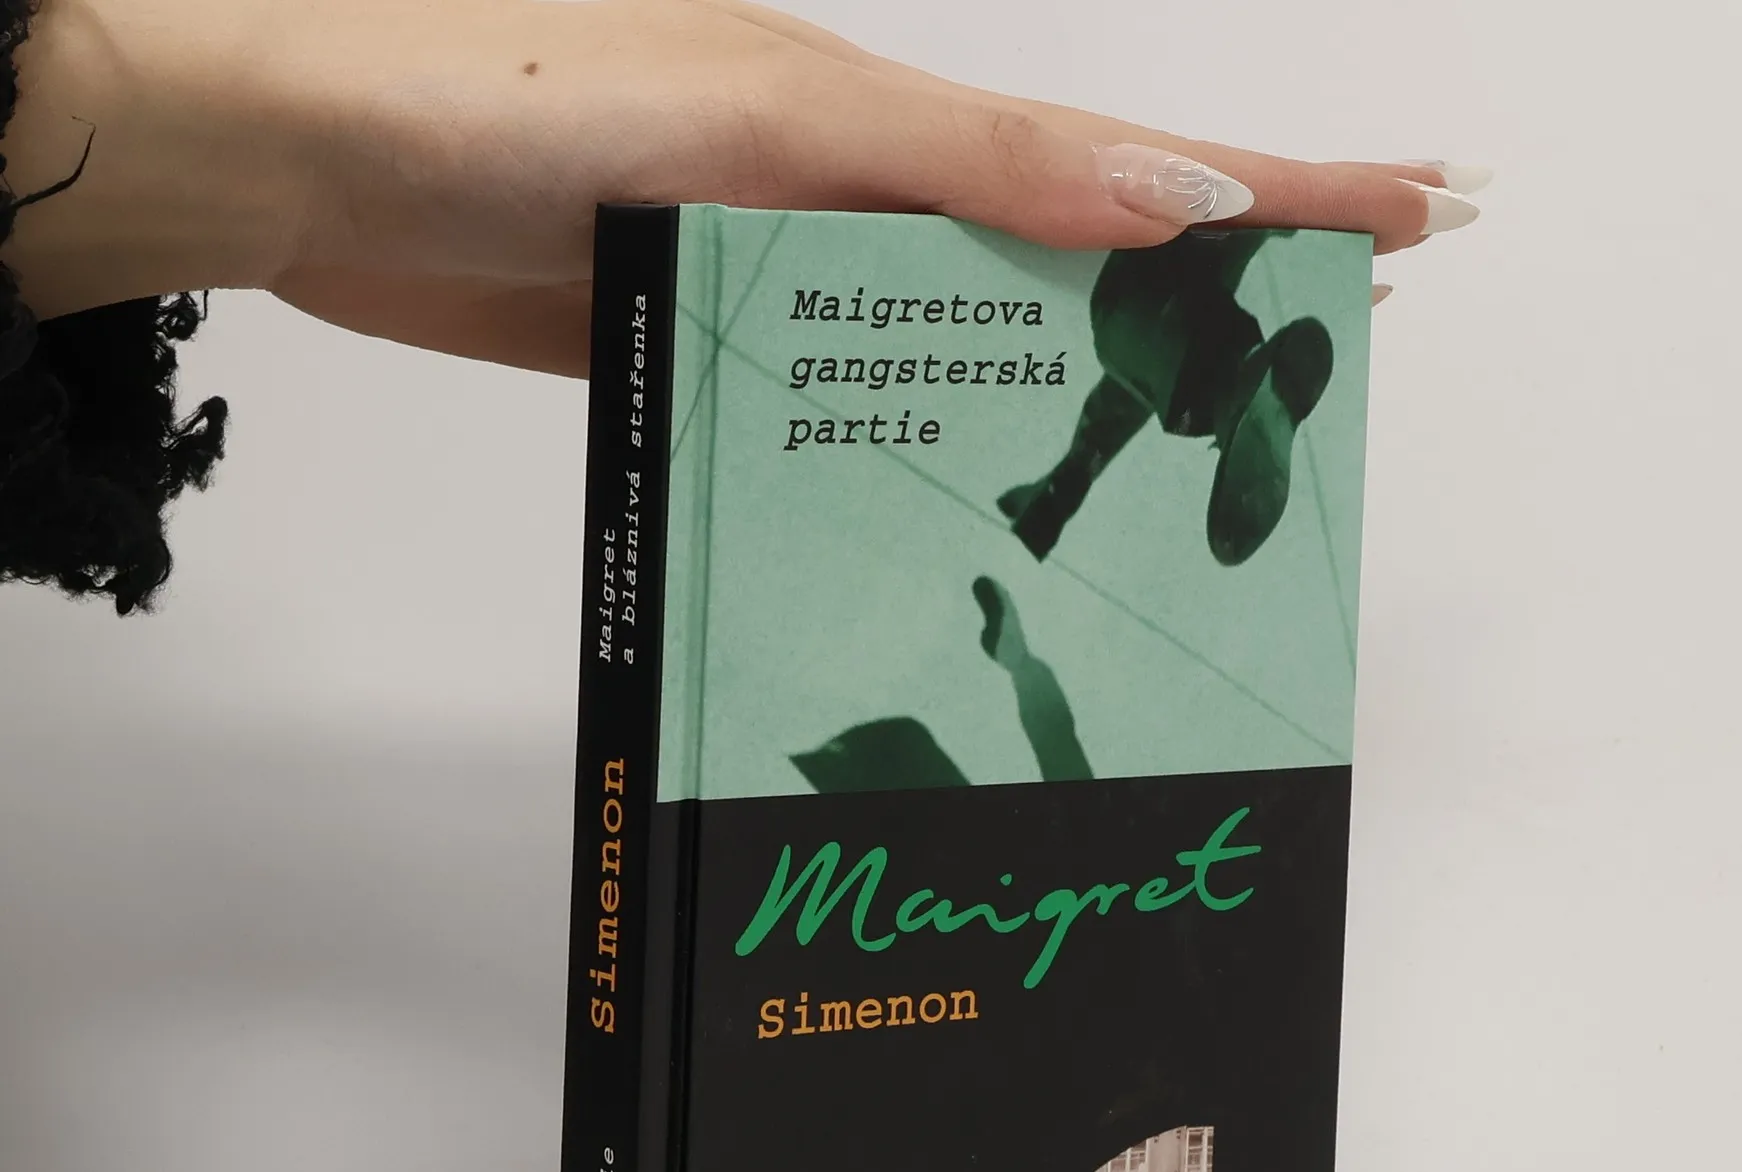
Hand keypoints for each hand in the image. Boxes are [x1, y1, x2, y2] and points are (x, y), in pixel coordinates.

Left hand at [3, 0, 1483, 375]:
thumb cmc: (512, 99)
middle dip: (1218, 303)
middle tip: (1340, 355)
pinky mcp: (713, 351)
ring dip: (1082, 392)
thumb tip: (1168, 199)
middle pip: (1076, 262)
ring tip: (1196, 452)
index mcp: (893, 128)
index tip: (1419, 213)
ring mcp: (789, 284)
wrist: (313, 160)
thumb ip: (966, 169)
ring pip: (970, 348)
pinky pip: (854, 409)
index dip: (1284, 187)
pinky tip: (976, 491)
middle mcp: (858, 203)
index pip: (1135, 160)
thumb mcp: (772, 116)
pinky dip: (934, 444)